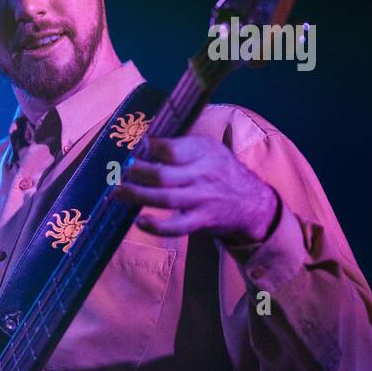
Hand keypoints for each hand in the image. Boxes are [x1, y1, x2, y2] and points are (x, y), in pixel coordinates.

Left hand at [116, 136, 279, 244]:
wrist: (253, 203)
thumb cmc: (221, 171)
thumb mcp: (209, 149)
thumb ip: (180, 146)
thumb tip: (142, 143)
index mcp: (204, 152)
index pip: (172, 149)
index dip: (149, 148)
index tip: (133, 147)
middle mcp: (203, 174)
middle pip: (163, 175)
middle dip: (137, 173)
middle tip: (120, 170)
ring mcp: (202, 199)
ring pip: (165, 199)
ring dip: (137, 195)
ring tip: (118, 191)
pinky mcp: (200, 221)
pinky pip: (176, 227)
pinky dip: (156, 227)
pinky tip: (140, 221)